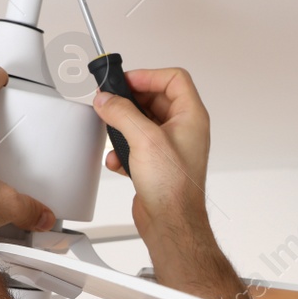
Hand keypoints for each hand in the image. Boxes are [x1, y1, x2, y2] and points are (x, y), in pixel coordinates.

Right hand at [91, 67, 210, 241]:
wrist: (170, 222)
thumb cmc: (173, 187)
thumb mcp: (144, 140)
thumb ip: (122, 113)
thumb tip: (107, 100)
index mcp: (191, 117)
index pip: (173, 79)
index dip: (148, 76)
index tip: (125, 81)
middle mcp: (183, 129)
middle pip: (154, 99)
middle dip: (129, 102)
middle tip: (111, 102)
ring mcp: (170, 146)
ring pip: (142, 122)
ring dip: (123, 126)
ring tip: (112, 131)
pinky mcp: (156, 162)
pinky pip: (136, 144)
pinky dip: (123, 149)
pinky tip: (117, 159)